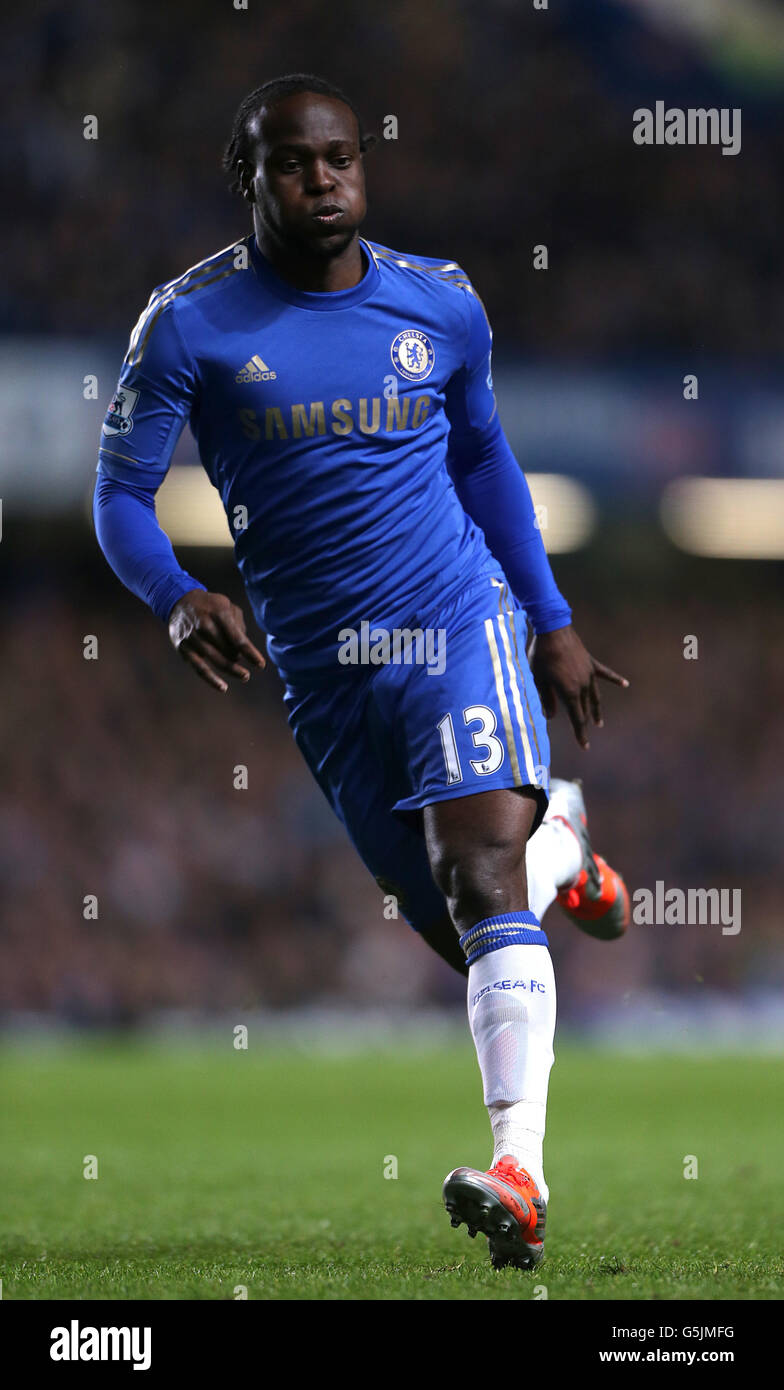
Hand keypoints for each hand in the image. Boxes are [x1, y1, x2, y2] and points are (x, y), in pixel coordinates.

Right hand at [168, 589, 264, 692]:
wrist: (179, 602)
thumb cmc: (210, 606)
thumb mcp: (227, 605)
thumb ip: (239, 625)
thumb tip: (244, 649)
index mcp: (218, 613)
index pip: (237, 638)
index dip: (250, 653)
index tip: (261, 665)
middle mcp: (204, 625)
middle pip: (227, 650)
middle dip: (238, 657)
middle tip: (241, 658)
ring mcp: (193, 638)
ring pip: (215, 660)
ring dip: (232, 670)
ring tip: (244, 675)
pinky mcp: (184, 648)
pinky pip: (199, 668)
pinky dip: (211, 679)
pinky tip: (223, 687)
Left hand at [528, 625, 627, 749]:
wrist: (553, 630)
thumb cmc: (541, 656)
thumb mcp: (538, 679)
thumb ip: (546, 699)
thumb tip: (551, 716)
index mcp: (570, 692)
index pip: (577, 718)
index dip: (581, 734)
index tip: (585, 747)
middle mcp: (583, 685)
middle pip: (585, 709)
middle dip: (584, 723)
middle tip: (584, 736)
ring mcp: (589, 674)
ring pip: (595, 696)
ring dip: (596, 710)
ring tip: (599, 722)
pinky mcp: (591, 663)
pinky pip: (605, 674)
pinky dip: (614, 679)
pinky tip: (625, 684)